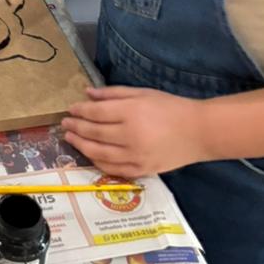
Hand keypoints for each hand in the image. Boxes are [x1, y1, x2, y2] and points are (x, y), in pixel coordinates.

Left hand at [60, 86, 208, 177]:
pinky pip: (112, 169)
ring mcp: (135, 157)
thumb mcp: (142, 93)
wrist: (198, 132)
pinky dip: (97, 162)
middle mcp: (130, 137)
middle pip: (94, 133)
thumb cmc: (170, 108)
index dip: (79, 111)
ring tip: (71, 138)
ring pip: (98, 154)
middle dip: (76, 127)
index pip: (96, 113)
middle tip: (65, 124)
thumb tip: (87, 93)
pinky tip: (89, 154)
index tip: (69, 109)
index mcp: (131, 114)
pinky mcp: (141, 171)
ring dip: (81, 145)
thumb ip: (113, 94)